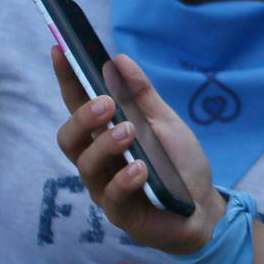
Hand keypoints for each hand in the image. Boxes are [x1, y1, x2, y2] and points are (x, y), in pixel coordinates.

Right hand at [53, 50, 220, 256]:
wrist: (204, 207)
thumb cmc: (179, 165)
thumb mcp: (164, 123)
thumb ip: (142, 95)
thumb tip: (118, 60)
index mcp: (104, 134)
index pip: (77, 104)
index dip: (66, 79)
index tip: (59, 50)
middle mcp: (98, 161)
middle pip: (69, 138)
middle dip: (82, 118)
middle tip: (105, 104)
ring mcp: (106, 188)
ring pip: (86, 165)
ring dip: (105, 144)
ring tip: (128, 132)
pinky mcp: (122, 213)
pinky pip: (112, 197)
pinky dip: (124, 179)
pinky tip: (141, 169)